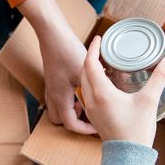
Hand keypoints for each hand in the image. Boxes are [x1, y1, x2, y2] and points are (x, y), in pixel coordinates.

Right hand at [18, 0, 94, 133]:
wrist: (52, 35)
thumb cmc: (66, 51)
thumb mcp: (84, 71)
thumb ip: (95, 85)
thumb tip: (112, 93)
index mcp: (61, 97)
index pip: (70, 124)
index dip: (84, 130)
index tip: (97, 127)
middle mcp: (53, 95)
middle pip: (61, 120)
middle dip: (75, 122)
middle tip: (90, 116)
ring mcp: (51, 88)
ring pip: (59, 109)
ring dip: (72, 110)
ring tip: (87, 103)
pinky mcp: (53, 80)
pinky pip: (59, 98)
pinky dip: (69, 100)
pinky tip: (81, 89)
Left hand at [80, 35, 164, 146]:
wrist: (128, 156)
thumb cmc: (136, 130)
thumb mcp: (149, 100)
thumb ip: (158, 77)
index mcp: (101, 92)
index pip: (90, 63)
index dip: (94, 48)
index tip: (99, 37)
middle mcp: (91, 99)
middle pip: (84, 71)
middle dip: (91, 57)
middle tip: (103, 47)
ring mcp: (91, 109)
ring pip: (84, 83)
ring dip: (90, 70)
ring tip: (104, 62)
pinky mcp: (94, 116)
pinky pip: (88, 93)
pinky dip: (93, 82)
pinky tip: (106, 82)